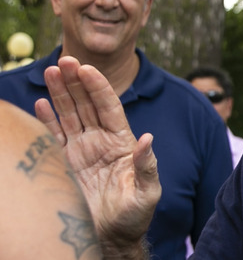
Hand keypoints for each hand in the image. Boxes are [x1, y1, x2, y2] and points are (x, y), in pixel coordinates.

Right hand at [35, 56, 160, 259]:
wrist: (113, 237)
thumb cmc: (135, 215)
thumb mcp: (147, 191)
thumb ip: (147, 165)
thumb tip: (147, 138)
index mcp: (122, 141)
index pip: (109, 107)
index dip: (99, 87)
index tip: (87, 69)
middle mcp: (100, 141)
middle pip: (86, 104)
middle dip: (76, 81)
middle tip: (65, 60)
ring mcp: (81, 150)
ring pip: (69, 114)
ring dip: (59, 93)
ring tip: (50, 70)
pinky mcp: (65, 164)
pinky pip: (54, 137)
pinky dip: (46, 120)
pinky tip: (40, 103)